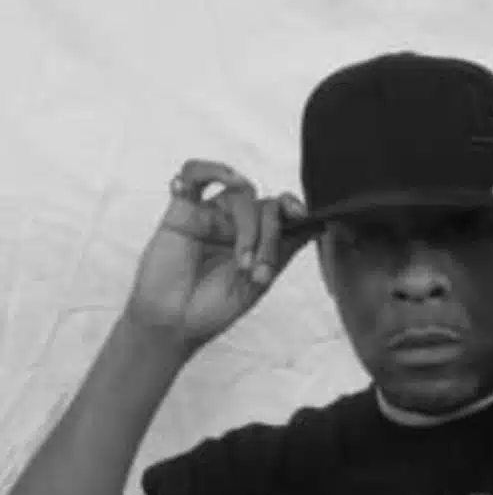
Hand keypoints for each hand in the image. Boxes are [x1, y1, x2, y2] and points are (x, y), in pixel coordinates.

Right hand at [126, 160, 315, 355]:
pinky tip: (224, 180)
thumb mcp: (258, 284)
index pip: (279, 211)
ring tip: (243, 264)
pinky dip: (210, 170)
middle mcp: (235, 225)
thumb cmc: (212, 309)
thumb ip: (283, 252)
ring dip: (249, 229)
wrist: (175, 324)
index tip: (301, 216)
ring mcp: (210, 215)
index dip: (292, 206)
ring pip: (240, 195)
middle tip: (259, 273)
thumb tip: (317, 225)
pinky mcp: (182, 210)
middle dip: (270, 239)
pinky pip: (194, 174)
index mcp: (256, 240)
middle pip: (264, 206)